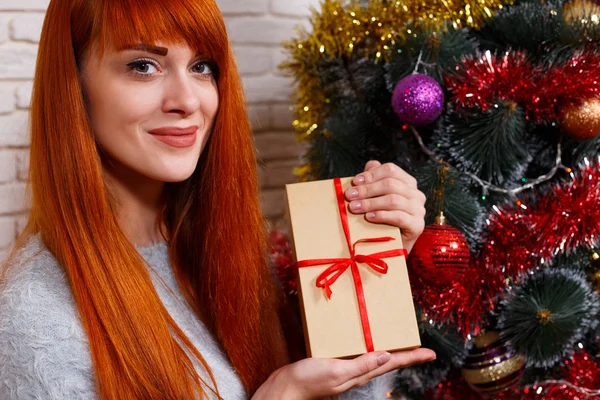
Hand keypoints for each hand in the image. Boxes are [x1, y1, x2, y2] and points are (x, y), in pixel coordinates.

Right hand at [252, 348, 435, 398]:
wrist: (285, 388)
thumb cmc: (308, 380)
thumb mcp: (336, 371)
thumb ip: (361, 365)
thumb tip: (386, 356)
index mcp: (360, 373)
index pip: (392, 363)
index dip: (412, 357)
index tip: (430, 353)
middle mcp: (356, 372)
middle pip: (387, 361)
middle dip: (405, 355)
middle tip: (420, 348)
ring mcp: (346, 369)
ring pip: (373, 358)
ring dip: (388, 351)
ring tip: (400, 344)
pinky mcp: (335, 364)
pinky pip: (358, 355)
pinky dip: (367, 347)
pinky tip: (364, 342)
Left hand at [344, 160, 425, 252]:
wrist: (391, 248)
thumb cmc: (381, 221)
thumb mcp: (376, 199)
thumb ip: (374, 181)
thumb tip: (370, 165)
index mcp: (408, 183)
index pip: (391, 170)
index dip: (371, 174)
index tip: (354, 181)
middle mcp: (416, 194)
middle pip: (390, 184)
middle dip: (367, 189)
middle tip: (349, 196)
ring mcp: (419, 210)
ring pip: (393, 200)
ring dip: (370, 203)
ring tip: (354, 207)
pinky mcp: (417, 226)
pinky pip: (399, 216)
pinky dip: (381, 215)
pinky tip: (368, 217)